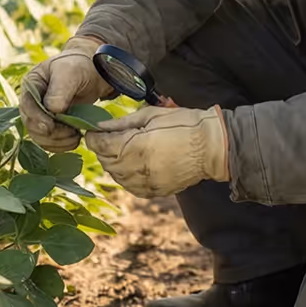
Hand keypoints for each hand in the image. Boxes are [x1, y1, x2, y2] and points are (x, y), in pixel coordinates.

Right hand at [19, 35, 111, 152]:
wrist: (92, 73)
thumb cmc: (79, 67)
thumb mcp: (70, 73)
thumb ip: (60, 89)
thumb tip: (52, 109)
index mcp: (31, 84)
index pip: (26, 105)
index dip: (36, 119)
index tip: (50, 127)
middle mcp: (32, 101)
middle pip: (31, 124)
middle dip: (50, 133)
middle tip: (71, 134)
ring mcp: (40, 114)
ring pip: (39, 136)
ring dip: (56, 142)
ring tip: (76, 137)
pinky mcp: (51, 125)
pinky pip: (50, 141)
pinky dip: (61, 145)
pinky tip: (75, 140)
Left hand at [84, 106, 229, 197]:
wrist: (212, 146)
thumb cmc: (185, 123)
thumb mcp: (152, 115)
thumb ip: (123, 123)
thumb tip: (101, 126)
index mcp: (138, 145)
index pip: (102, 146)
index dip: (93, 138)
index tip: (93, 132)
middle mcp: (140, 168)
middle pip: (106, 162)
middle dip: (103, 150)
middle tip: (107, 139)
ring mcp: (148, 182)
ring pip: (117, 177)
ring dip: (114, 164)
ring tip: (123, 150)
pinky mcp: (157, 191)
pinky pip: (131, 187)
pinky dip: (127, 177)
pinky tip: (134, 165)